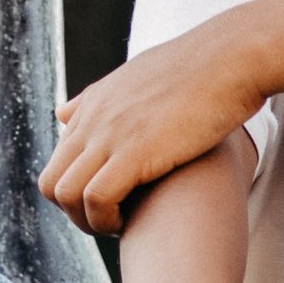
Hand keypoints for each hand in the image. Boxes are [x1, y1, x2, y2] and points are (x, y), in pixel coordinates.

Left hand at [41, 21, 263, 228]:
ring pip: (65, 195)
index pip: (58, 162)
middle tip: (112, 221)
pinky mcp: (134, 151)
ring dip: (88, 222)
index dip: (79, 192)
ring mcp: (110, 134)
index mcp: (94, 105)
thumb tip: (63, 112)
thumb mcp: (139, 76)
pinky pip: (96, 198)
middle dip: (74, 214)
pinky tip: (133, 222)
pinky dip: (106, 219)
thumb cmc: (202, 70)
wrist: (233, 57)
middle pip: (50, 184)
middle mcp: (93, 120)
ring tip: (121, 225)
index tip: (111, 202)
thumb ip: (98, 98)